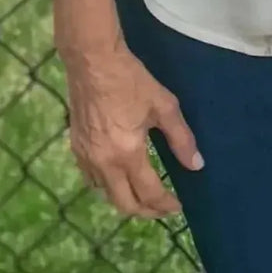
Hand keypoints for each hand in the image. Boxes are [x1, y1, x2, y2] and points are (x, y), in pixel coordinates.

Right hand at [64, 42, 203, 217]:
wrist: (93, 60)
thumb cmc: (130, 80)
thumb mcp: (163, 105)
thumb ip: (181, 138)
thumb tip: (196, 165)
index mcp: (127, 154)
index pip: (149, 194)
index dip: (166, 205)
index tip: (178, 206)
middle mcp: (104, 163)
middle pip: (124, 205)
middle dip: (146, 211)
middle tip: (162, 208)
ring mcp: (86, 156)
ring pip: (105, 194)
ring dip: (125, 199)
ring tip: (142, 193)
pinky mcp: (75, 147)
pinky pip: (91, 179)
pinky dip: (106, 186)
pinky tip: (117, 176)